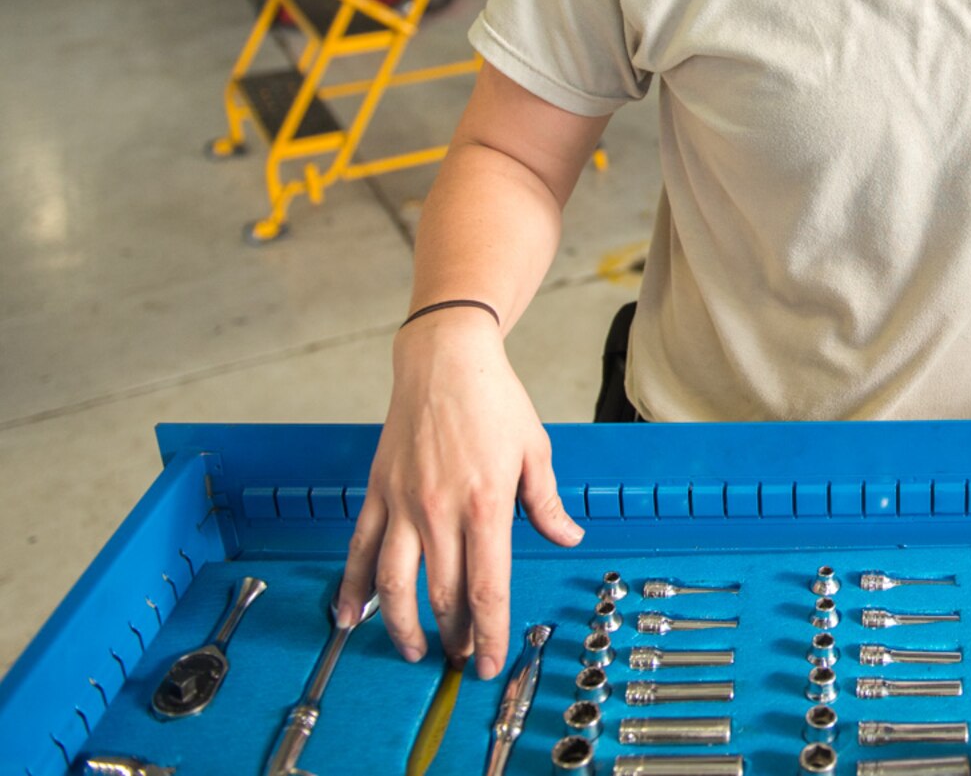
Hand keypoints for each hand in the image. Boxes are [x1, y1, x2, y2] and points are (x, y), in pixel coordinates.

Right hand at [335, 313, 582, 679]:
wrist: (444, 360)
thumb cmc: (494, 401)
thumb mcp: (535, 450)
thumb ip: (548, 503)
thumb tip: (568, 537)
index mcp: (486, 504)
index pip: (486, 586)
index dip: (490, 631)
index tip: (491, 661)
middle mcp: (439, 510)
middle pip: (442, 594)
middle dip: (453, 635)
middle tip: (461, 657)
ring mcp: (403, 503)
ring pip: (394, 583)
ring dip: (402, 625)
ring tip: (413, 650)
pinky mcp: (378, 492)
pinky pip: (359, 549)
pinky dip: (352, 587)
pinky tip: (351, 617)